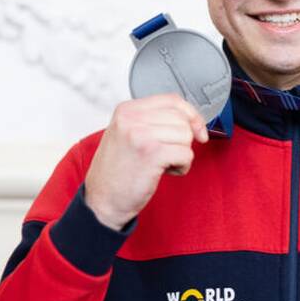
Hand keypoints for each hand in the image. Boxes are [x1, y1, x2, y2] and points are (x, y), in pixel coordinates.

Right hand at [83, 93, 208, 229]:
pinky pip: (186, 154)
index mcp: (126, 110)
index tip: (197, 130)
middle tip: (165, 155)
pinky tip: (165, 172)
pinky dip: (182, 167)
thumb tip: (192, 119)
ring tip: (162, 164)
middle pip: (182, 119)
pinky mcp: (151, 154)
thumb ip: (153, 121)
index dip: (191, 115)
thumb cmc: (118, 171)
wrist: (102, 200)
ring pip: (186, 136)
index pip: (172, 100)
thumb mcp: (128, 134)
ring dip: (181, 155)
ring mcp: (140, 134)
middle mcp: (131, 118)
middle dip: (183, 140)